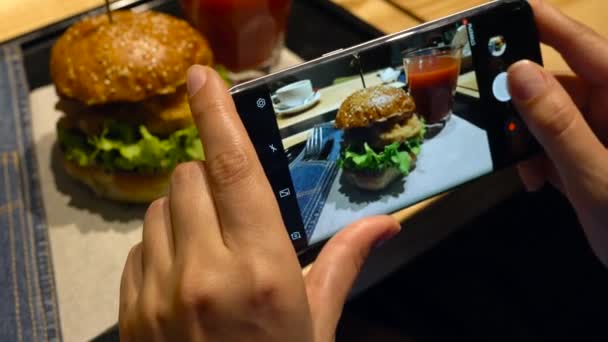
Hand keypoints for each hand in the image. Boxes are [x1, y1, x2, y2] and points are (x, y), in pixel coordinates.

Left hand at [118, 65, 400, 340]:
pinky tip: (184, 276)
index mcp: (262, 271)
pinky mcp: (132, 313)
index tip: (204, 78)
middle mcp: (206, 275)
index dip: (219, 116)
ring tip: (209, 247)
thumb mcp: (319, 321)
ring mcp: (161, 294)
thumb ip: (344, 262)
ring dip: (184, 211)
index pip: (236, 172)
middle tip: (232, 208)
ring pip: (160, 208)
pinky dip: (161, 245)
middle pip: (189, 178)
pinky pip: (139, 247)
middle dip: (210, 177)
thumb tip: (386, 224)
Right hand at [508, 0, 607, 265]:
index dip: (546, 24)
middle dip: (523, 108)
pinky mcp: (594, 155)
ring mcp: (604, 133)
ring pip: (550, 119)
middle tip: (493, 124)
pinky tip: (538, 181)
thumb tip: (518, 72)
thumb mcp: (595, 176)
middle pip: (558, 86)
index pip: (586, 47)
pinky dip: (539, 160)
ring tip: (527, 172)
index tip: (506, 9)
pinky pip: (556, 143)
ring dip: (529, 143)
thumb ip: (559, 124)